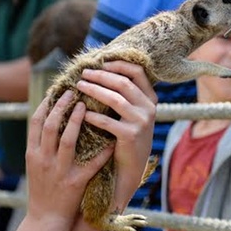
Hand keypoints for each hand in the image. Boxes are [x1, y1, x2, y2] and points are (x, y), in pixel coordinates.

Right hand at [24, 91, 113, 229]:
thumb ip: (40, 143)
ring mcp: (58, 171)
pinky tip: (111, 140)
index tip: (58, 89)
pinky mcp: (74, 183)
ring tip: (86, 105)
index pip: (36, 121)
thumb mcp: (35, 165)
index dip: (47, 103)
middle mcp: (43, 159)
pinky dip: (101, 152)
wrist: (44, 220)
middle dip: (62, 106)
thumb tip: (51, 117)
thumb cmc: (42, 190)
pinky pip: (90, 164)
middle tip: (75, 91)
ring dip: (77, 121)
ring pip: (67, 140)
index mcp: (33, 153)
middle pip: (50, 126)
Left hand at [76, 61, 155, 208]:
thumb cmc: (126, 136)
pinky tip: (82, 112)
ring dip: (94, 90)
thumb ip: (125, 94)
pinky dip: (93, 115)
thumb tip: (102, 68)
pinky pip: (107, 121)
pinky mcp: (130, 136)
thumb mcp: (132, 113)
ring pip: (115, 98)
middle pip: (123, 83)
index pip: (137, 72)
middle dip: (101, 76)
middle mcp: (149, 108)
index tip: (100, 62)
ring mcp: (141, 122)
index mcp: (151, 99)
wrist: (131, 168)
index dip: (118, 64)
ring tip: (79, 87)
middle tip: (83, 74)